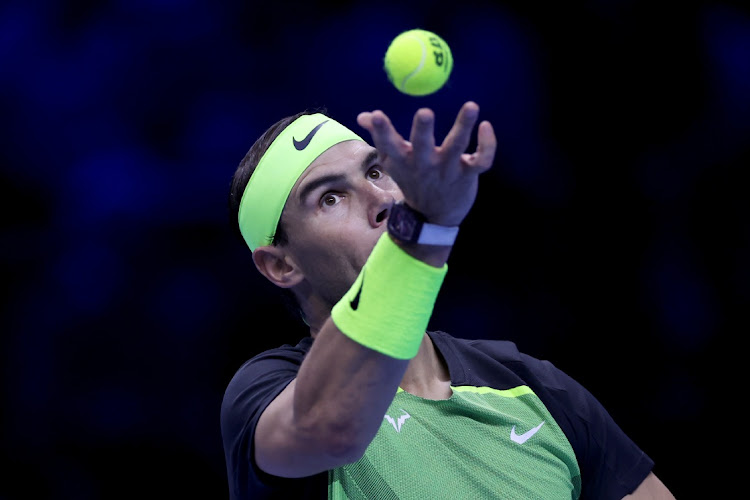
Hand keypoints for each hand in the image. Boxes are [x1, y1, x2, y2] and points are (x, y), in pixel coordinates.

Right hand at [356, 101, 495, 226]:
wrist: (433, 216)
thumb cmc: (412, 180)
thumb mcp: (393, 161)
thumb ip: (380, 136)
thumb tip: (363, 115)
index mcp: (404, 160)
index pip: (389, 145)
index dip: (382, 131)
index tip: (376, 115)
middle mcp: (425, 164)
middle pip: (423, 146)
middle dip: (422, 130)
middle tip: (424, 112)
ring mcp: (448, 169)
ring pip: (457, 146)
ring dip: (464, 126)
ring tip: (471, 106)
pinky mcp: (468, 174)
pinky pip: (482, 159)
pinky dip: (488, 144)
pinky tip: (486, 126)